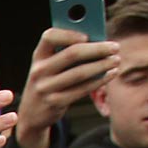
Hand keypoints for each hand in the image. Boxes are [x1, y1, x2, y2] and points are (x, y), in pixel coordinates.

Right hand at [14, 29, 120, 147]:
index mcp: (38, 56)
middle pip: (72, 54)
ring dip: (102, 65)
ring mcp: (45, 88)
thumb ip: (67, 51)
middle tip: (115, 47)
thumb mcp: (50, 64)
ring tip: (116, 60)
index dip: (69, 34)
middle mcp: (39, 71)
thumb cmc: (49, 81)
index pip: (50, 36)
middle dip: (97, 49)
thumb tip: (99, 39)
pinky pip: (81, 90)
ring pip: (80, 73)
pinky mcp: (54, 103)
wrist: (32, 113)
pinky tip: (111, 74)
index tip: (88, 35)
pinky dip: (99, 81)